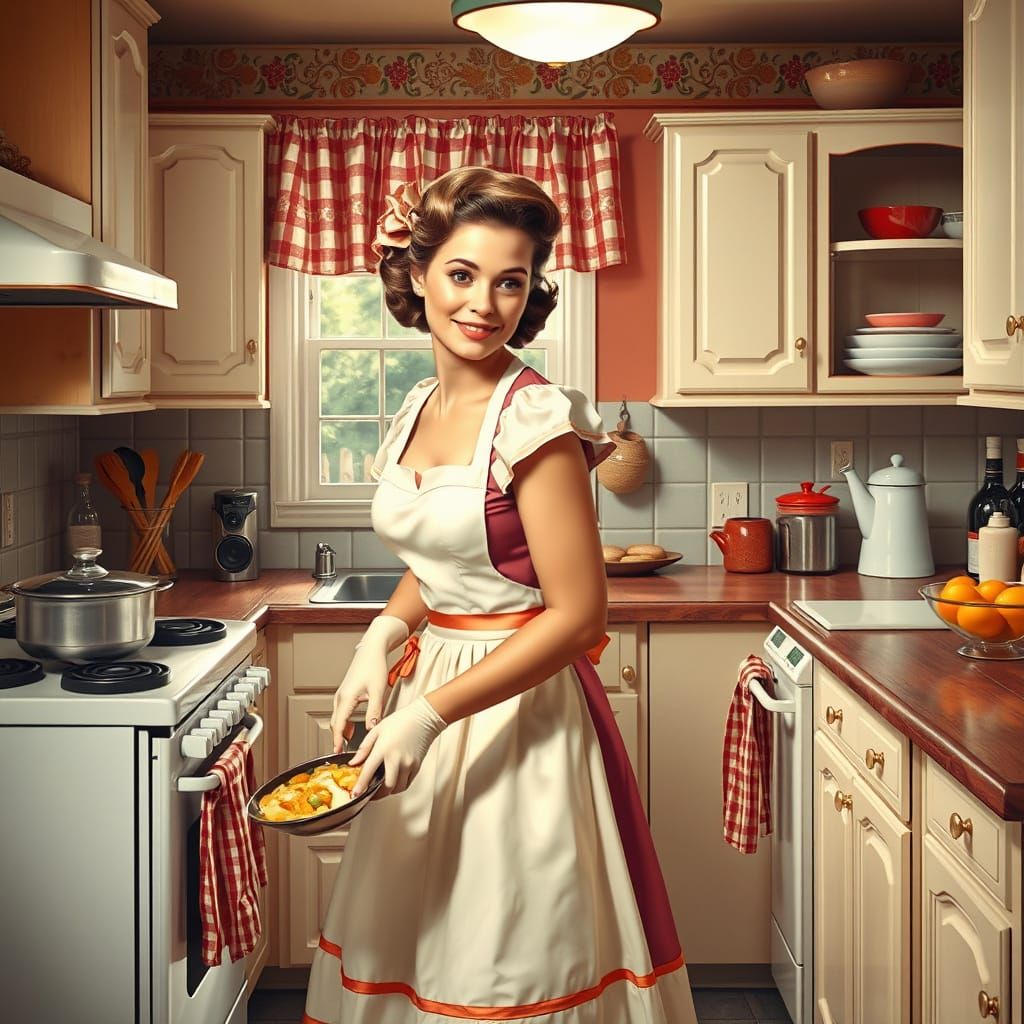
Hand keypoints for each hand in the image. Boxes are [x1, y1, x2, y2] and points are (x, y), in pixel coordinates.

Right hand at [330, 615, 408, 752]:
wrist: (371, 649)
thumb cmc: (374, 666)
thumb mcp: (378, 691)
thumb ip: (374, 711)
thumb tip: (372, 728)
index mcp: (346, 698)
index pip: (338, 725)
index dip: (337, 740)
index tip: (337, 752)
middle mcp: (340, 696)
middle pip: (335, 723)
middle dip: (338, 738)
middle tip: (344, 752)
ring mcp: (341, 694)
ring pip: (337, 718)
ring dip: (341, 730)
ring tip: (350, 743)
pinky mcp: (345, 692)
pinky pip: (340, 712)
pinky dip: (344, 722)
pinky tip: (353, 728)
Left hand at [349, 695, 447, 798]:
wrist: (423, 718)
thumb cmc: (400, 721)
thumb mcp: (377, 730)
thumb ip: (364, 748)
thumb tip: (354, 762)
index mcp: (384, 749)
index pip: (369, 772)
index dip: (361, 785)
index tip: (356, 794)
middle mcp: (397, 758)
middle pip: (387, 787)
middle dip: (377, 794)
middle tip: (370, 792)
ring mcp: (409, 763)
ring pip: (398, 788)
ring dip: (389, 790)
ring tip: (383, 785)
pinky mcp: (417, 766)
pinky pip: (407, 783)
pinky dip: (400, 785)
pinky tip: (394, 779)